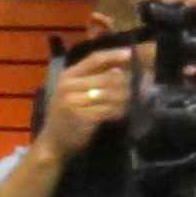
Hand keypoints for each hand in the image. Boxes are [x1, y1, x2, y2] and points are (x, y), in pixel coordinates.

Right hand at [37, 47, 135, 161]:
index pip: (93, 59)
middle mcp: (68, 86)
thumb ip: (89, 79)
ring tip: (138, 96)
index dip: (113, 55)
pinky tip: (125, 111)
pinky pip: (107, 110)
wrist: (53, 143)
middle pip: (105, 77)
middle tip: (142, 81)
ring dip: (125, 96)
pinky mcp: (82, 118)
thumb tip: (119, 68)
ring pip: (109, 94)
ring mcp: (74, 102)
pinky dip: (119, 110)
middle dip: (125, 79)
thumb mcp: (71, 92)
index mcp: (67, 76)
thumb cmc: (65, 117)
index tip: (130, 53)